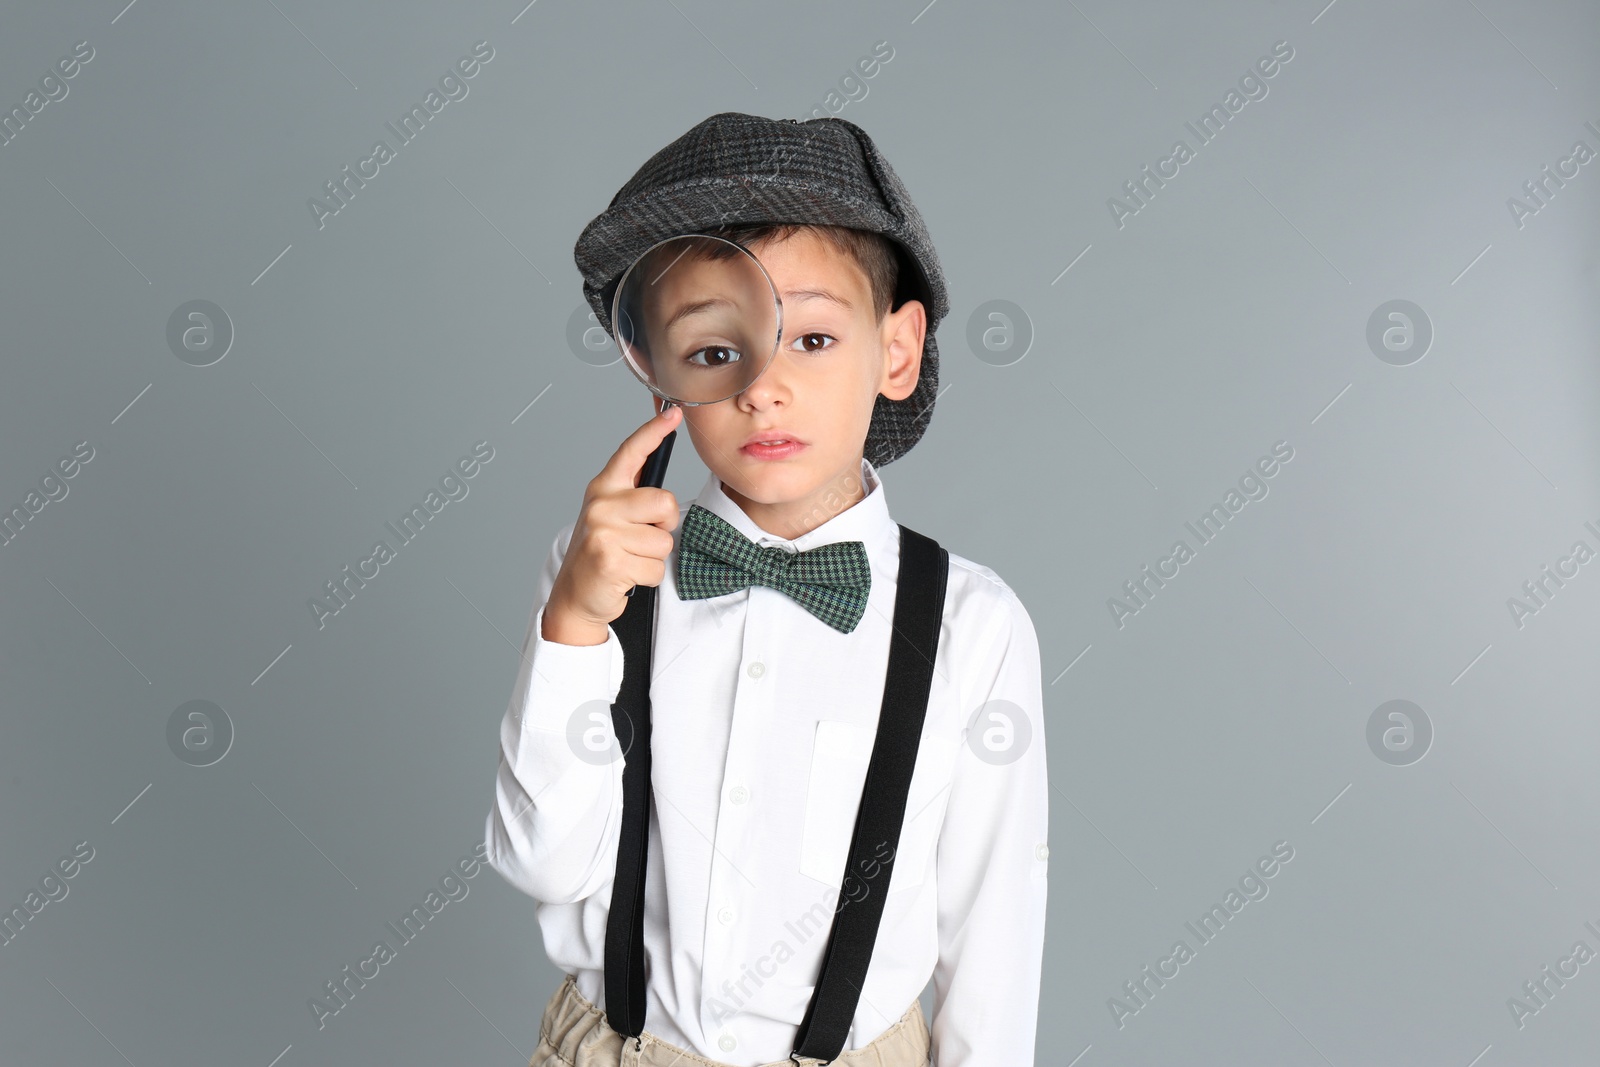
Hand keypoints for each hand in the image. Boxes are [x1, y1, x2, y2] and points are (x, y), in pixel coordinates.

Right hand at [542, 404, 681, 644]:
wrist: (576, 594)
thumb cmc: (600, 552)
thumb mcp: (610, 514)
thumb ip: (632, 492)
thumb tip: (660, 463)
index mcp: (604, 488)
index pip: (632, 452)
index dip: (654, 431)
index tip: (674, 414)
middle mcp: (601, 505)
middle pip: (664, 503)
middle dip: (665, 525)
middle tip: (642, 537)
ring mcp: (603, 532)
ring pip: (663, 541)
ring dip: (654, 556)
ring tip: (630, 558)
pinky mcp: (610, 560)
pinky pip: (655, 567)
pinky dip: (648, 576)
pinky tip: (627, 575)